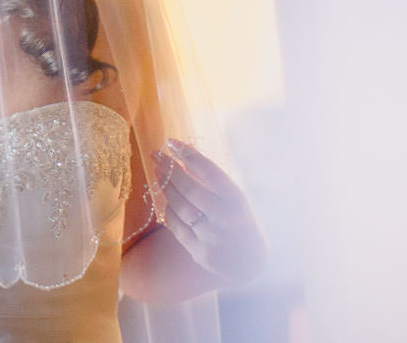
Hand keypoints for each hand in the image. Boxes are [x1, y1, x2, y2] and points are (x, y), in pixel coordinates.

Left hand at [151, 139, 267, 286]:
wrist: (250, 263)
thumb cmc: (240, 221)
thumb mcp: (235, 199)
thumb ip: (212, 180)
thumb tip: (184, 152)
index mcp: (237, 201)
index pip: (209, 172)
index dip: (189, 155)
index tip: (172, 143)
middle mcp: (224, 219)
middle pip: (190, 189)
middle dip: (170, 169)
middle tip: (157, 155)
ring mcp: (211, 237)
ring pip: (179, 207)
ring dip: (165, 187)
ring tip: (158, 173)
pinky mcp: (199, 252)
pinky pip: (176, 226)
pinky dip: (169, 210)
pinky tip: (166, 198)